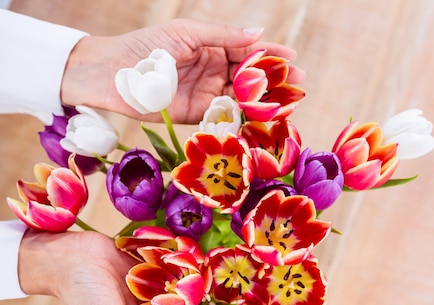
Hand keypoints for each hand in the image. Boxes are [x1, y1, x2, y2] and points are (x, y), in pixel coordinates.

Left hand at [60, 19, 305, 123]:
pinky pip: (226, 115)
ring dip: (265, 100)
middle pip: (251, 76)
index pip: (248, 52)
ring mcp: (208, 94)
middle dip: (275, 80)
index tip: (293, 59)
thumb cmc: (147, 47)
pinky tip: (262, 120)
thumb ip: (223, 36)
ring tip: (287, 103)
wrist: (114, 74)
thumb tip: (259, 34)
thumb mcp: (187, 34)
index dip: (271, 56)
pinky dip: (244, 118)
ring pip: (243, 97)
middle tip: (299, 84)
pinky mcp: (198, 115)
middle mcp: (215, 71)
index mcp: (213, 47)